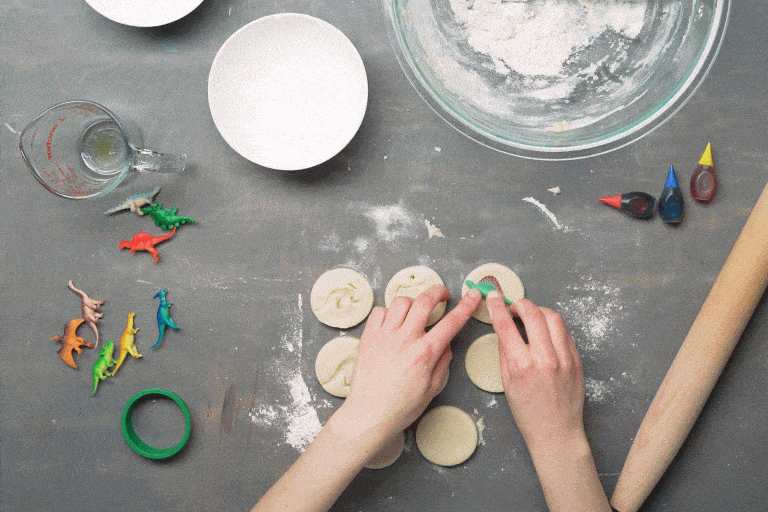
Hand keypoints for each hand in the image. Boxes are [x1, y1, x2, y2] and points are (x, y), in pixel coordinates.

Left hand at [338, 285, 481, 445]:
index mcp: (424, 354)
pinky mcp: (368, 337)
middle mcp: (404, 340)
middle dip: (438, 291)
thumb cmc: (401, 407)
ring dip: (413, 302)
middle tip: (443, 295)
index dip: (466, 305)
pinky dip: (388, 311)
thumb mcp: (432, 388)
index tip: (473, 295)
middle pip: (425, 301)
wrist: (369, 415)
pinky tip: (393, 322)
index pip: (451, 322)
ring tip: (416, 311)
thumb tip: (446, 342)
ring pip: (401, 301)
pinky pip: (379, 311)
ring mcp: (384, 336)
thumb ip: (443, 361)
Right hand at [486, 292, 584, 448]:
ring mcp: (564, 358)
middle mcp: (545, 358)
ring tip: (531, 316)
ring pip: (553, 317)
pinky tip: (545, 331)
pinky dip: (553, 326)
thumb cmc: (529, 412)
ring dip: (539, 311)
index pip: (506, 325)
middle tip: (514, 306)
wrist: (556, 431)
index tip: (494, 296)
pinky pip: (565, 332)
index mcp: (522, 365)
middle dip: (520, 303)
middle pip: (532, 313)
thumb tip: (504, 329)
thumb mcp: (507, 383)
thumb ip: (505, 352)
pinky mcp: (577, 360)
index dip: (498, 306)